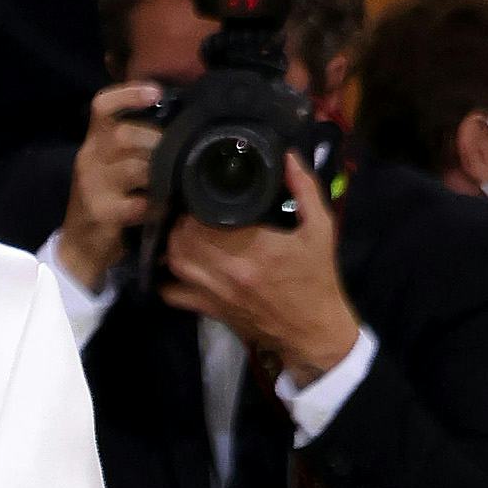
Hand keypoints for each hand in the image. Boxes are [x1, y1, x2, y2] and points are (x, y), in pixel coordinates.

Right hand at [54, 80, 165, 292]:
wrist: (78, 248)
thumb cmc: (102, 202)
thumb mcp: (107, 168)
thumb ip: (129, 146)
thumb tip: (173, 125)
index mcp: (92, 144)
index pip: (102, 106)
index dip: (128, 94)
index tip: (156, 92)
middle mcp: (88, 159)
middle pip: (122, 135)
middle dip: (155, 142)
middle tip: (175, 154)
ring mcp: (93, 187)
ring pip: (133, 167)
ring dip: (159, 173)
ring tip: (172, 182)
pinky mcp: (102, 213)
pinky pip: (138, 203)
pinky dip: (156, 206)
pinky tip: (163, 209)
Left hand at [161, 152, 360, 382]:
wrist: (314, 332)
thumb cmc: (318, 279)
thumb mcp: (320, 228)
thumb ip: (304, 188)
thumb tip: (286, 155)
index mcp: (254, 248)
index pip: (207, 216)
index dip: (197, 198)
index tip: (202, 186)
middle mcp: (228, 271)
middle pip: (183, 236)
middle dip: (182, 217)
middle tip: (191, 205)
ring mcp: (215, 293)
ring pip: (174, 260)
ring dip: (172, 241)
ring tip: (182, 228)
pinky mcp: (210, 310)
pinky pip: (173, 295)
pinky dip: (167, 278)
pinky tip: (176, 264)